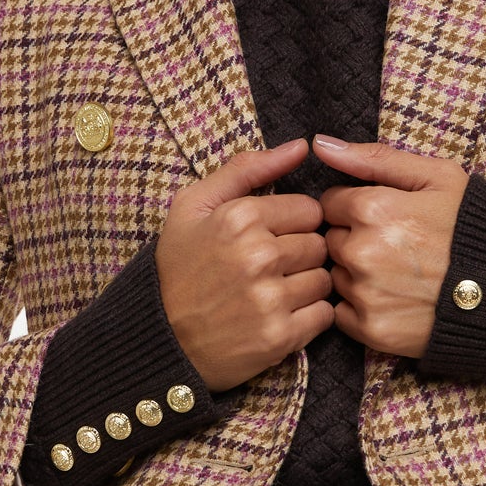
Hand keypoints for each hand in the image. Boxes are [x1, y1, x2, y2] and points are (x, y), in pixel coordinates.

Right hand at [154, 138, 334, 389]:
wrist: (160, 338)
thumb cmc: (179, 267)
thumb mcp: (194, 206)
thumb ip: (247, 169)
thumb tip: (301, 146)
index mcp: (240, 217)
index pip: (309, 209)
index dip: (292, 224)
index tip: (270, 237)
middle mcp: (258, 255)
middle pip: (320, 244)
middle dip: (301, 254)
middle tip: (270, 268)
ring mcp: (270, 298)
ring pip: (324, 279)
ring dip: (306, 285)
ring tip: (274, 292)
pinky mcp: (280, 336)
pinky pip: (324, 315)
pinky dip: (309, 317)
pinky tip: (280, 315)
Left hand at [313, 134, 468, 357]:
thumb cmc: (476, 228)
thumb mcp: (438, 177)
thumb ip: (375, 158)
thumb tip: (320, 144)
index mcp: (372, 208)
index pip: (330, 202)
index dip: (356, 206)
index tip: (385, 216)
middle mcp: (361, 252)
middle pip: (330, 239)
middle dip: (354, 238)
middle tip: (395, 246)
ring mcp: (365, 294)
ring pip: (335, 276)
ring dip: (356, 273)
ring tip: (399, 274)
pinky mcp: (371, 330)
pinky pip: (342, 313)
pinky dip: (361, 306)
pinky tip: (394, 299)